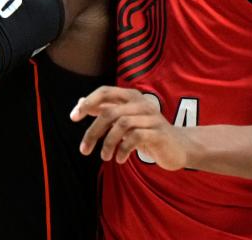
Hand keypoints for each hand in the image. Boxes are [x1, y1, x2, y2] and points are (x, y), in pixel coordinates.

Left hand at [70, 86, 189, 169]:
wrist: (178, 146)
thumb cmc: (147, 132)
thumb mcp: (125, 120)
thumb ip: (105, 110)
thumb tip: (80, 103)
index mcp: (131, 96)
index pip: (104, 91)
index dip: (88, 102)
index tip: (74, 117)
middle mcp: (141, 103)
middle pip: (109, 111)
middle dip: (93, 132)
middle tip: (84, 149)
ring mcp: (152, 117)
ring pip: (121, 125)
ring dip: (108, 143)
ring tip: (105, 157)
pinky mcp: (159, 133)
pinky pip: (135, 138)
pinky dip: (123, 150)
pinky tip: (119, 159)